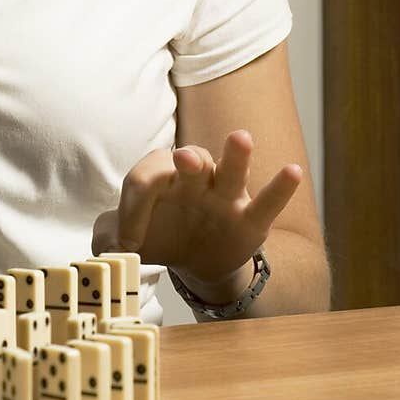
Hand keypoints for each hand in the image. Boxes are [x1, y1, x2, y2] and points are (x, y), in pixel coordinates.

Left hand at [91, 130, 301, 288]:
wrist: (194, 261)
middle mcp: (192, 179)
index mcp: (158, 177)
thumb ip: (107, 238)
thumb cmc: (158, 236)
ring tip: (241, 138)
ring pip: (229, 169)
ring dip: (235, 155)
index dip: (132, 212)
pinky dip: (281, 188)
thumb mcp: (123, 240)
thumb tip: (106, 248)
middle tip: (184, 158)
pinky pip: (267, 202)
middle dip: (186, 159)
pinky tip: (293, 171)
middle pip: (188, 160)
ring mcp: (223, 196)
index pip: (144, 182)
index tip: (127, 247)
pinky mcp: (249, 219)